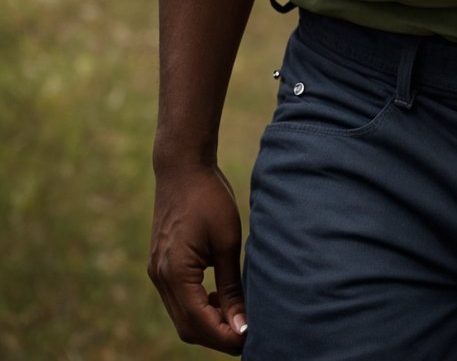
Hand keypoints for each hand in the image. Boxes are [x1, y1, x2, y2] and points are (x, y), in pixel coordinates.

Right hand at [148, 163, 247, 352]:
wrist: (182, 166)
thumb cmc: (209, 197)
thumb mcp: (227, 241)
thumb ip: (231, 287)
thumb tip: (242, 324)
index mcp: (176, 273)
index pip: (200, 323)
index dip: (226, 337)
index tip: (251, 338)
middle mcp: (160, 278)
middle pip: (187, 327)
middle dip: (217, 336)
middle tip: (247, 333)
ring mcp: (157, 272)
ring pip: (181, 316)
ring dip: (207, 323)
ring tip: (237, 316)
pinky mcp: (160, 265)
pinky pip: (177, 299)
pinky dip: (198, 307)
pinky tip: (218, 297)